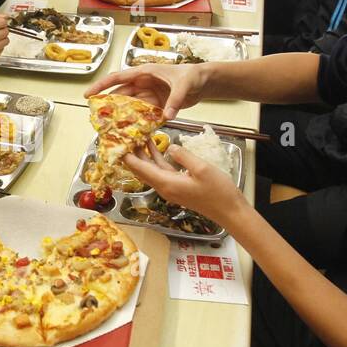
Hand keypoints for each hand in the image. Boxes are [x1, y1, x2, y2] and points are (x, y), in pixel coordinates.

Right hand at [86, 63, 209, 119]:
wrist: (205, 82)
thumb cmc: (193, 76)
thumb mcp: (184, 86)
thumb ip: (175, 100)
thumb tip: (167, 116)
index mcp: (144, 73)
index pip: (118, 78)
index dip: (101, 86)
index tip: (88, 95)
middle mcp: (143, 83)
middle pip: (120, 95)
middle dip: (108, 106)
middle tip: (97, 120)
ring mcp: (149, 95)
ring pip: (130, 106)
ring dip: (121, 117)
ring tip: (111, 129)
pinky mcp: (156, 105)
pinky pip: (142, 114)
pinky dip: (137, 122)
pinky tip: (131, 132)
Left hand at [122, 141, 245, 228]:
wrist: (230, 211)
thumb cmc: (218, 191)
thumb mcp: (201, 169)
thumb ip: (183, 156)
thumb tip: (170, 147)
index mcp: (166, 183)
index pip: (140, 168)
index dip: (127, 156)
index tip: (116, 143)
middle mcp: (164, 187)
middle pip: (141, 169)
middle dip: (131, 153)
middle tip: (124, 136)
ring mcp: (170, 187)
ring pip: (150, 169)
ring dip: (143, 154)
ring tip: (137, 136)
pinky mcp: (178, 186)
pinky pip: (161, 170)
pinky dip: (156, 158)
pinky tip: (156, 146)